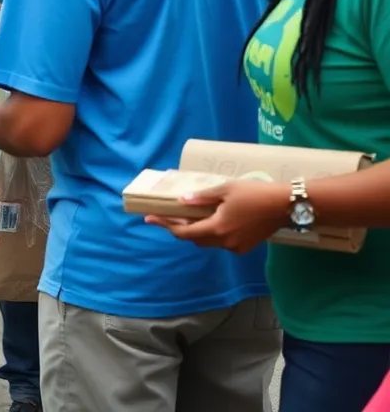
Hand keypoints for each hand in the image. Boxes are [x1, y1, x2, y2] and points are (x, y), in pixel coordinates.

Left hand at [146, 180, 290, 253]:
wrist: (285, 205)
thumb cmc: (254, 193)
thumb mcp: (225, 190)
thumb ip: (202, 197)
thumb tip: (183, 201)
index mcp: (217, 228)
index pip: (184, 232)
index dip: (166, 225)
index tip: (150, 218)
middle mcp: (225, 242)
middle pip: (194, 238)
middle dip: (179, 228)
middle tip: (169, 215)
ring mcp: (236, 246)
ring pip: (208, 241)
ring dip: (196, 231)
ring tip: (188, 216)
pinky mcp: (246, 246)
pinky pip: (222, 242)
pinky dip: (212, 233)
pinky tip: (211, 220)